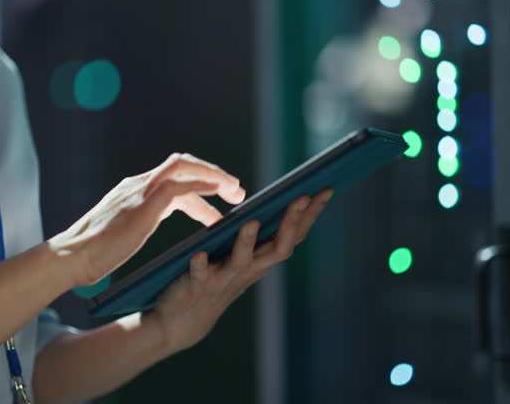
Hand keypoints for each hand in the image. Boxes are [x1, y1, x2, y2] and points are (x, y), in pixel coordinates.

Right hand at [48, 153, 245, 286]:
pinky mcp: (141, 208)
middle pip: (182, 163)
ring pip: (182, 167)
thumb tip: (144, 223)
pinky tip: (216, 195)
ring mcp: (138, 193)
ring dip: (213, 176)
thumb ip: (138, 218)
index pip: (174, 175)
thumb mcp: (122, 228)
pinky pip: (177, 188)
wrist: (71, 258)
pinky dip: (200, 187)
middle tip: (237, 190)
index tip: (221, 198)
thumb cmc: (94, 251)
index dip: (201, 183)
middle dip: (212, 172)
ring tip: (234, 192)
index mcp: (134, 189)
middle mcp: (138, 184)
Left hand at [144, 188, 333, 352]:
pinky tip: (197, 254)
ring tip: (250, 222)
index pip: (293, 235)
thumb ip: (257, 235)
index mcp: (261, 259)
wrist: (183, 321)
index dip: (311, 214)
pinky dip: (200, 265)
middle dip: (291, 222)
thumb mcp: (242, 257)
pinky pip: (199, 275)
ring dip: (247, 242)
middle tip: (302, 197)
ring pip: (242, 261)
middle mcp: (249, 270)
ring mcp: (224, 279)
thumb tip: (274, 201)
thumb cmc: (215, 279)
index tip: (326, 189)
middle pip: (278, 247)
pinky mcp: (197, 286)